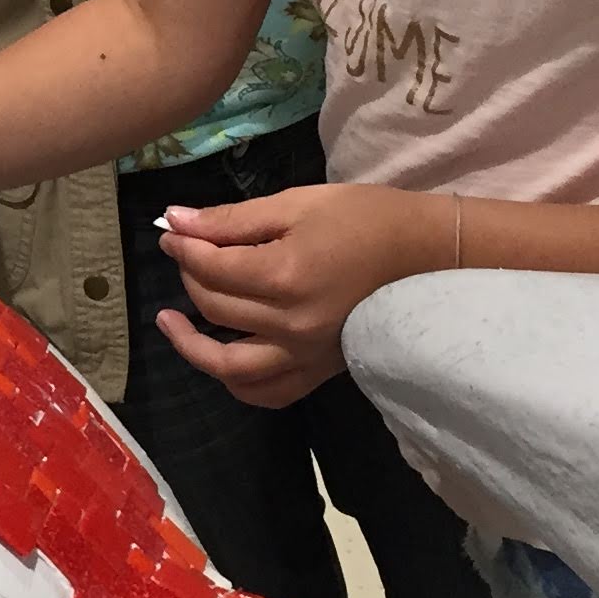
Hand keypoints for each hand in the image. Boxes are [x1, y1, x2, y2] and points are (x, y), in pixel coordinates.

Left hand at [154, 184, 452, 408]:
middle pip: (214, 308)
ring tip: (171, 321)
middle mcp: (290, 324)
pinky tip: (220, 358)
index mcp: (284, 276)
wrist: (427, 254)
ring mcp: (306, 355)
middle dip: (188, 276)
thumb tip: (176, 220)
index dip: (183, 246)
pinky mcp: (321, 371)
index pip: (211, 268)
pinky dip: (237, 383)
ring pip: (230, 366)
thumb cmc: (364, 218)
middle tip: (184, 253)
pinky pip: (268, 392)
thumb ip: (232, 219)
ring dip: (192, 345)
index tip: (171, 229)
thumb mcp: (296, 204)